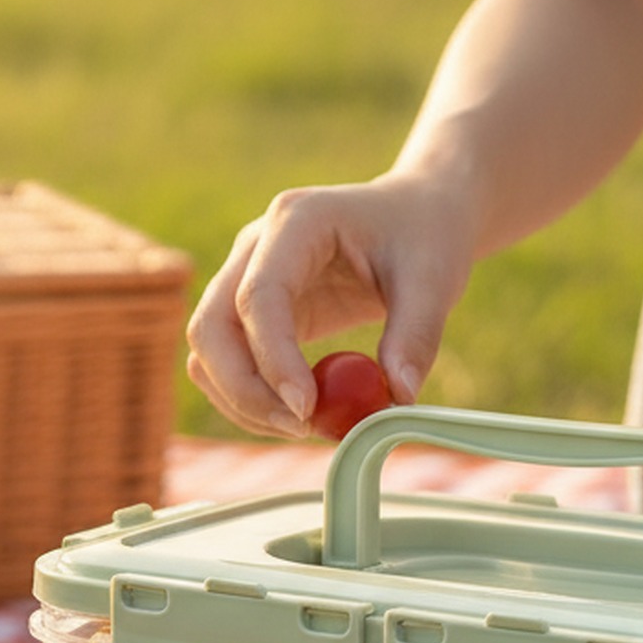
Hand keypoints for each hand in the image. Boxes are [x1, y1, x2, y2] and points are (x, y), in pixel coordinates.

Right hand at [185, 171, 479, 436]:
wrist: (415, 215)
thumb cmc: (424, 235)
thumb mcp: (434, 279)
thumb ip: (416, 336)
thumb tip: (396, 398)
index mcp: (296, 220)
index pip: (259, 295)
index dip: (274, 358)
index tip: (308, 409)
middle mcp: (255, 246)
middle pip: (211, 327)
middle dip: (244, 389)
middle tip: (302, 428)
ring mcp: (244, 277)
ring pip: (208, 351)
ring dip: (241, 400)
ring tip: (306, 426)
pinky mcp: (252, 312)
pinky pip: (226, 363)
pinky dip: (250, 398)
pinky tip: (300, 413)